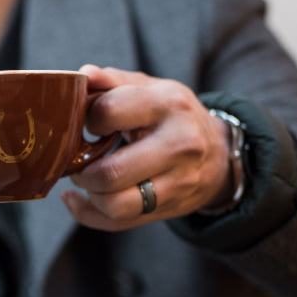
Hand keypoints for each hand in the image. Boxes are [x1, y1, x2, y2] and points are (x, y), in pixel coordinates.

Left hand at [63, 65, 232, 230]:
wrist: (218, 150)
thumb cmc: (170, 114)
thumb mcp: (148, 87)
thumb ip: (112, 80)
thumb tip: (84, 74)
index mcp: (168, 105)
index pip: (108, 113)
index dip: (88, 119)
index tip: (90, 123)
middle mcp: (179, 145)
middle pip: (110, 173)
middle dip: (81, 170)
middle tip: (78, 159)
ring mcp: (179, 182)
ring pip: (115, 206)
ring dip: (89, 194)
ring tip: (87, 178)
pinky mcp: (171, 208)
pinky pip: (118, 222)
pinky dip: (88, 213)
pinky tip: (77, 200)